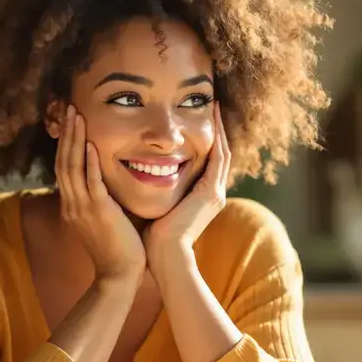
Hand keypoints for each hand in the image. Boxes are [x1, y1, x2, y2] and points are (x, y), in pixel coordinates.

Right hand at [55, 106, 145, 282]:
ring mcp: (82, 208)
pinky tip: (90, 144)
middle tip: (70, 109)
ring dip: (74, 140)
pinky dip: (89, 162)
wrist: (118, 274)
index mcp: (72, 205)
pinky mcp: (98, 212)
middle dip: (66, 134)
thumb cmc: (116, 248)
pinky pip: (91, 183)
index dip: (64, 144)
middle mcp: (72, 204)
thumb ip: (99, 199)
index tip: (70, 123)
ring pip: (72, 167)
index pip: (63, 168)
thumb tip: (105, 181)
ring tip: (77, 117)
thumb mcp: (101, 219)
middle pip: (63, 162)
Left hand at [144, 101, 231, 271]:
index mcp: (202, 198)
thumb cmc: (155, 239)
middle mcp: (213, 193)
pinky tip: (212, 120)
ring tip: (213, 105)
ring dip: (219, 128)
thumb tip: (139, 179)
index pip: (207, 163)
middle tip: (211, 105)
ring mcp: (215, 193)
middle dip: (216, 129)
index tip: (197, 120)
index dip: (205, 141)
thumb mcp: (159, 208)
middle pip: (219, 154)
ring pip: (222, 151)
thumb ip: (156, 193)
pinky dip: (217, 137)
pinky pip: (218, 157)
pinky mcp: (211, 192)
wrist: (165, 255)